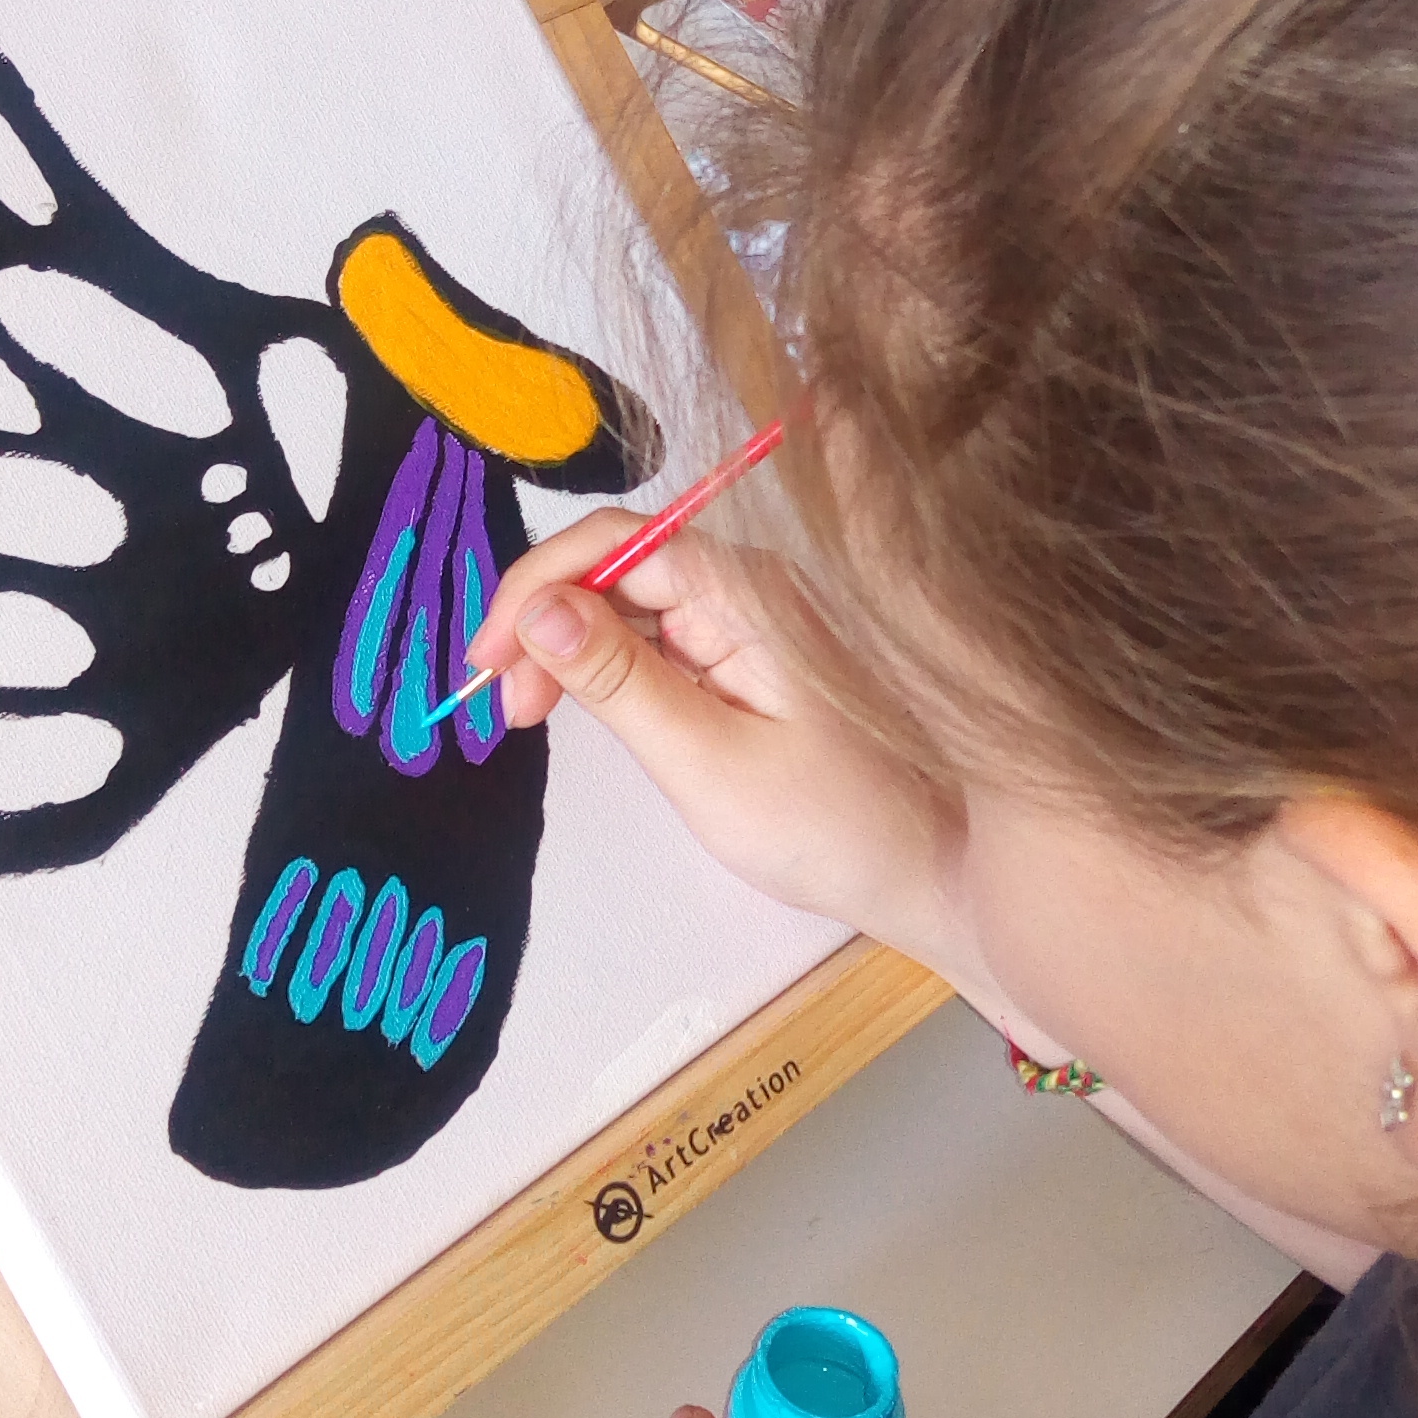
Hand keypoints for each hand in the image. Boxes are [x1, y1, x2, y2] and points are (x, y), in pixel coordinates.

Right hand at [468, 514, 964, 958]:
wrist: (932, 871)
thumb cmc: (836, 828)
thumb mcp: (707, 762)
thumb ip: (619, 682)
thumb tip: (539, 608)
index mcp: (749, 592)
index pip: (615, 546)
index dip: (535, 589)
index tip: (485, 661)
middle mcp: (749, 587)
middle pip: (615, 566)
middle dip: (542, 621)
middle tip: (501, 707)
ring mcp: (750, 621)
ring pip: (628, 603)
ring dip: (566, 647)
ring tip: (528, 714)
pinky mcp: (748, 658)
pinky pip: (657, 638)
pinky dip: (605, 668)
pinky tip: (578, 707)